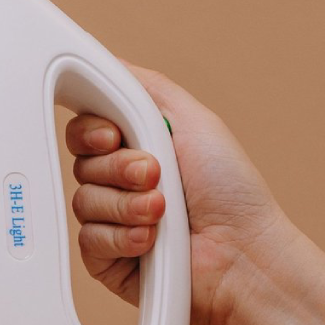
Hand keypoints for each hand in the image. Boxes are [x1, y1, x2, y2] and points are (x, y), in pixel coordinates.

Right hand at [66, 63, 296, 324]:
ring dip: (127, 205)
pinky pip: (88, 240)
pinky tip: (151, 241)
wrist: (243, 253)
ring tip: (163, 212)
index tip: (114, 135)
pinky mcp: (108, 259)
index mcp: (137, 148)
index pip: (85, 130)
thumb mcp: (190, 118)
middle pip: (81, 163)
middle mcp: (122, 184)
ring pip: (83, 202)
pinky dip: (122, 237)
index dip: (92, 131)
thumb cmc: (231, 191)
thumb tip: (104, 66)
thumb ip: (143, 87)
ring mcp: (114, 222)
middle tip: (156, 175)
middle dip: (119, 168)